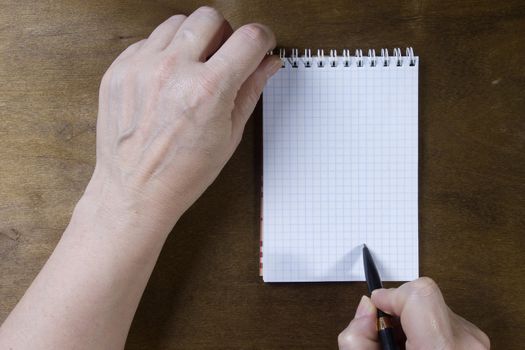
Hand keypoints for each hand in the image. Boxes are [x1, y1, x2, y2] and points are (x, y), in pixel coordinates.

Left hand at [85, 7, 280, 231]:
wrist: (135, 192)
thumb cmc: (183, 173)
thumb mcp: (229, 135)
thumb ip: (251, 90)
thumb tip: (268, 63)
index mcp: (208, 90)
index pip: (249, 38)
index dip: (262, 38)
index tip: (259, 45)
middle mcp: (174, 71)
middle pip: (211, 17)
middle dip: (225, 34)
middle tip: (221, 58)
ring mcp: (142, 67)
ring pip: (178, 22)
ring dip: (192, 39)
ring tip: (191, 69)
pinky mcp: (119, 70)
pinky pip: (149, 40)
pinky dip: (163, 52)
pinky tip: (166, 79)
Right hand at [338, 277, 489, 349]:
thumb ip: (358, 338)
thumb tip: (366, 308)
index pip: (420, 294)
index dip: (392, 295)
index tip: (378, 307)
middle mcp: (466, 343)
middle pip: (424, 296)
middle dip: (397, 310)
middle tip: (386, 338)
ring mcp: (475, 343)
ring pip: (433, 307)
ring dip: (411, 321)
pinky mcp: (476, 344)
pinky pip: (444, 320)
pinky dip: (425, 330)